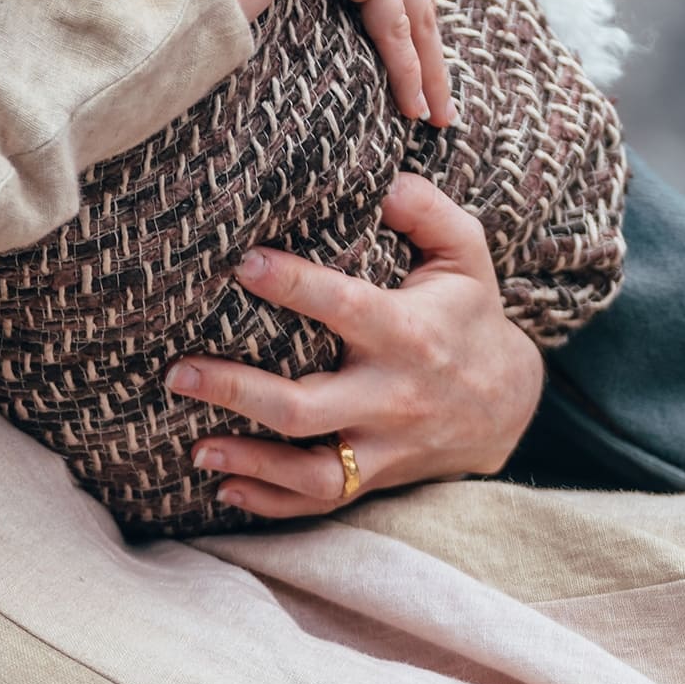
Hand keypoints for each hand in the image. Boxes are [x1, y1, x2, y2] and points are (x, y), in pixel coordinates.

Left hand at [170, 175, 541, 517]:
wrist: (507, 404)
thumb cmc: (469, 314)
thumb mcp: (466, 255)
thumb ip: (426, 210)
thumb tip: (382, 181)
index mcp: (408, 334)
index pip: (345, 308)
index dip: (294, 286)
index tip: (243, 263)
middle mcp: (392, 397)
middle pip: (305, 406)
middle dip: (236, 391)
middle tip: (177, 371)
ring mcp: (382, 446)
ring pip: (312, 470)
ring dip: (248, 461)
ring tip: (193, 446)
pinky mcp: (375, 477)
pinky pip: (320, 502)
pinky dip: (271, 501)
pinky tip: (221, 485)